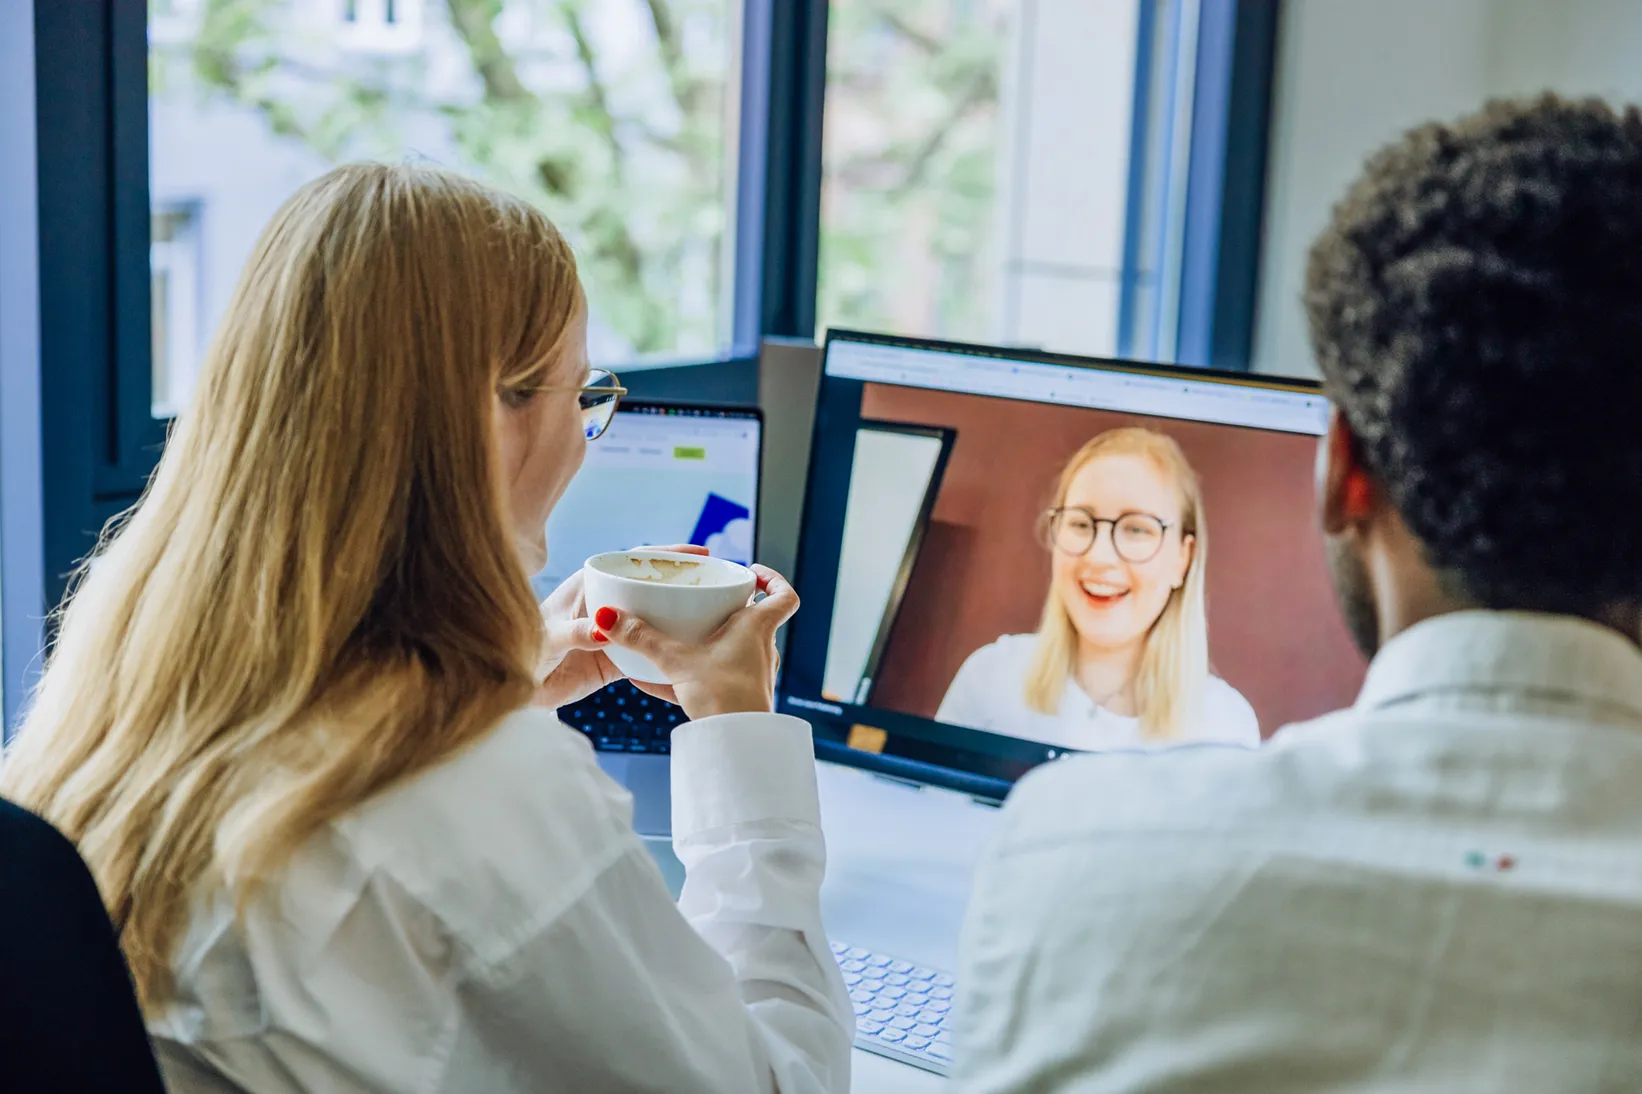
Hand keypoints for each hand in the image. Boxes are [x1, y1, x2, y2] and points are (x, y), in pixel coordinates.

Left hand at [533, 544, 709, 708]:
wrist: (512, 690)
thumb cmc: (518, 650)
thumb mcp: (547, 638)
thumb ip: (573, 632)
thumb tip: (603, 630)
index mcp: (588, 586)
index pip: (632, 561)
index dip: (666, 554)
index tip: (697, 552)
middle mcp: (606, 606)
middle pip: (650, 587)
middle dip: (682, 582)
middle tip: (717, 582)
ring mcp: (613, 633)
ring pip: (654, 619)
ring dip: (680, 617)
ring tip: (714, 615)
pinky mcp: (615, 661)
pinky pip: (648, 653)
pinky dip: (668, 651)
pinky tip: (691, 651)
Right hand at [601, 564, 796, 720]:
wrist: (736, 743)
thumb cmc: (723, 697)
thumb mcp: (676, 661)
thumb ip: (641, 639)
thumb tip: (606, 617)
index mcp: (757, 629)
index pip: (784, 596)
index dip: (773, 579)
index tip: (751, 572)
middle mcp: (760, 650)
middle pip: (756, 620)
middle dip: (731, 609)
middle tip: (706, 601)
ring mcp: (752, 676)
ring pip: (734, 650)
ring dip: (710, 643)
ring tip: (678, 638)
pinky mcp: (737, 699)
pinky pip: (713, 679)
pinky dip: (689, 676)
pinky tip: (650, 681)